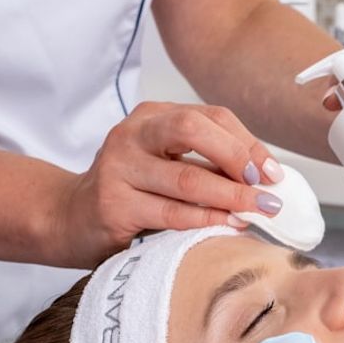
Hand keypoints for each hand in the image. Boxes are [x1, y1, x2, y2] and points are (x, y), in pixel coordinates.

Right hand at [59, 102, 284, 266]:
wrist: (69, 218)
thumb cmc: (130, 192)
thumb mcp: (165, 163)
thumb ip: (207, 163)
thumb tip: (267, 177)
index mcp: (152, 117)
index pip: (211, 117)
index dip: (248, 144)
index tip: (273, 173)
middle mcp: (132, 134)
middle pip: (193, 130)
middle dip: (238, 158)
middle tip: (266, 189)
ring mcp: (119, 168)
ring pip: (186, 178)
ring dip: (230, 196)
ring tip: (257, 210)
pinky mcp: (113, 205)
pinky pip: (170, 213)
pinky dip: (206, 220)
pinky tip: (228, 225)